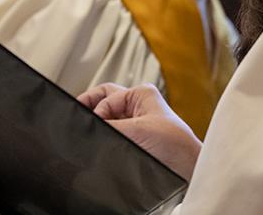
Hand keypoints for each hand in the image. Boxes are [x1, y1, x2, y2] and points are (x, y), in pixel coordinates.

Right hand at [78, 83, 202, 179]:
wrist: (186, 169)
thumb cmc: (174, 144)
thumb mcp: (137, 130)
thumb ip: (110, 127)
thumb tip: (89, 125)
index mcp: (141, 94)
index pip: (106, 95)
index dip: (96, 110)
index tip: (91, 124)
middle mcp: (137, 105)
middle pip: (104, 101)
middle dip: (90, 108)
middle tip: (76, 116)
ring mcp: (135, 122)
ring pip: (108, 118)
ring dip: (99, 124)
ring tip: (89, 133)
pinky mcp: (135, 139)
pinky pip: (113, 133)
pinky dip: (105, 137)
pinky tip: (99, 144)